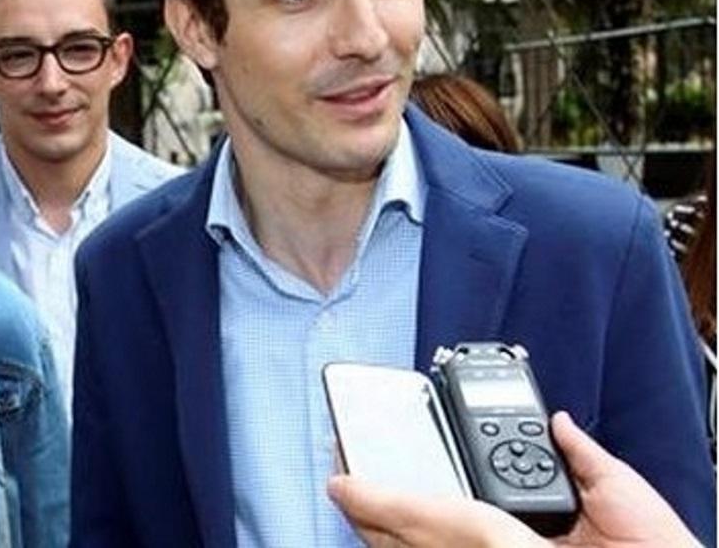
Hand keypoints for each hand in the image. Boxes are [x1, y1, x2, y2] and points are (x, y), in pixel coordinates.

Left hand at [328, 411, 701, 547]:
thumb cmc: (627, 547)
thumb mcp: (612, 501)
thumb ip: (580, 460)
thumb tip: (561, 427)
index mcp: (486, 534)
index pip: (405, 512)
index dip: (363, 495)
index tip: (337, 480)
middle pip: (394, 539)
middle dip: (363, 513)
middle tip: (344, 485)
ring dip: (382, 534)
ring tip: (366, 509)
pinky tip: (408, 539)